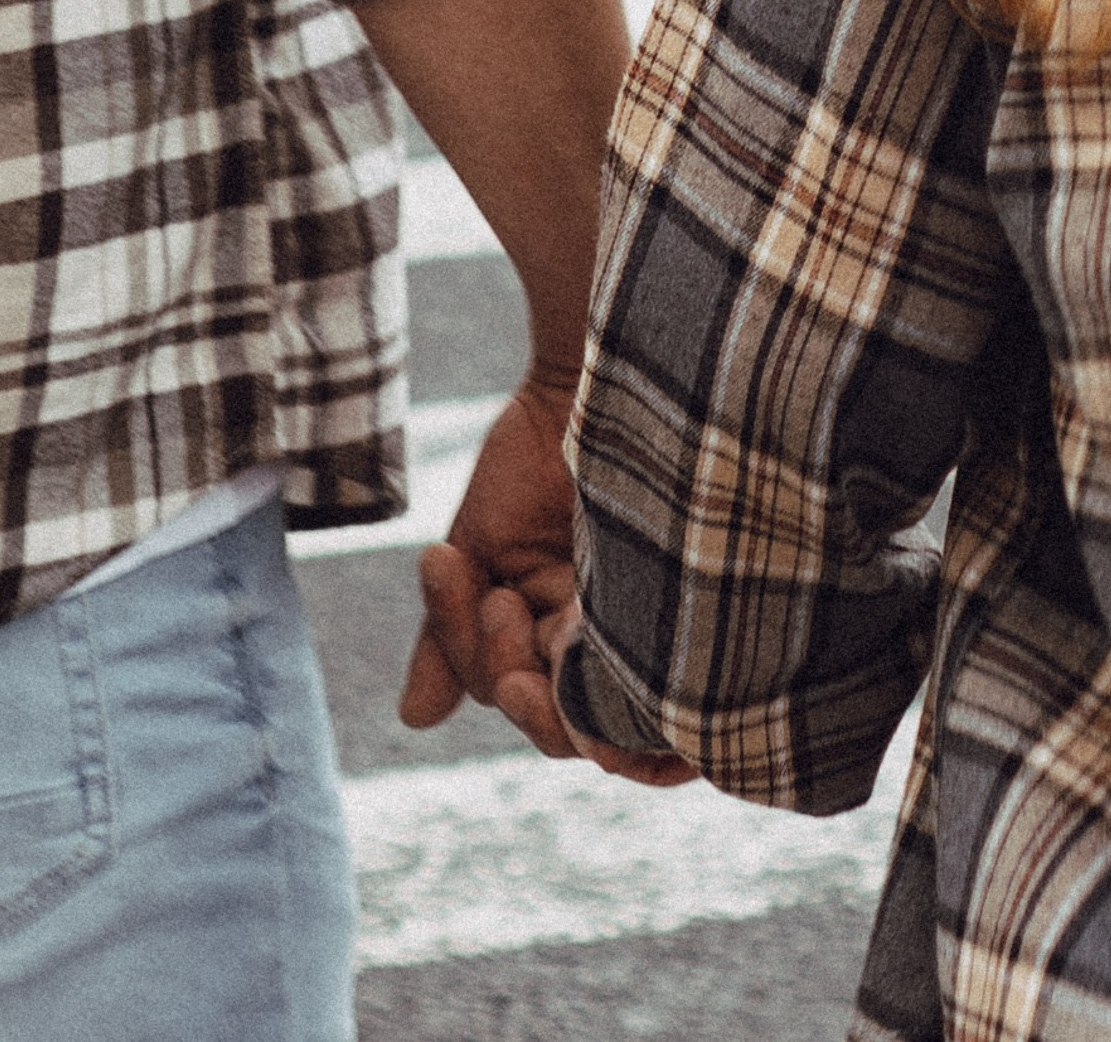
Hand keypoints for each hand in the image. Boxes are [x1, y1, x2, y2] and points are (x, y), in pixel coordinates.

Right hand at [395, 373, 696, 784]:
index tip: (445, 558)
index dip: (472, 651)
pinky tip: (576, 662)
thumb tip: (414, 720)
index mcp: (562, 639)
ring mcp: (655, 643)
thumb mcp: (480, 549)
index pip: (513, 689)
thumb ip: (449, 639)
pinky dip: (625, 721)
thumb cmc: (542, 453)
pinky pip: (665, 713)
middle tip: (495, 601)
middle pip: (556, 723)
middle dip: (503, 671)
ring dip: (540, 687)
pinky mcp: (696, 625)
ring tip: (508, 604)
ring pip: (596, 727)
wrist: (594, 383)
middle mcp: (611, 651)